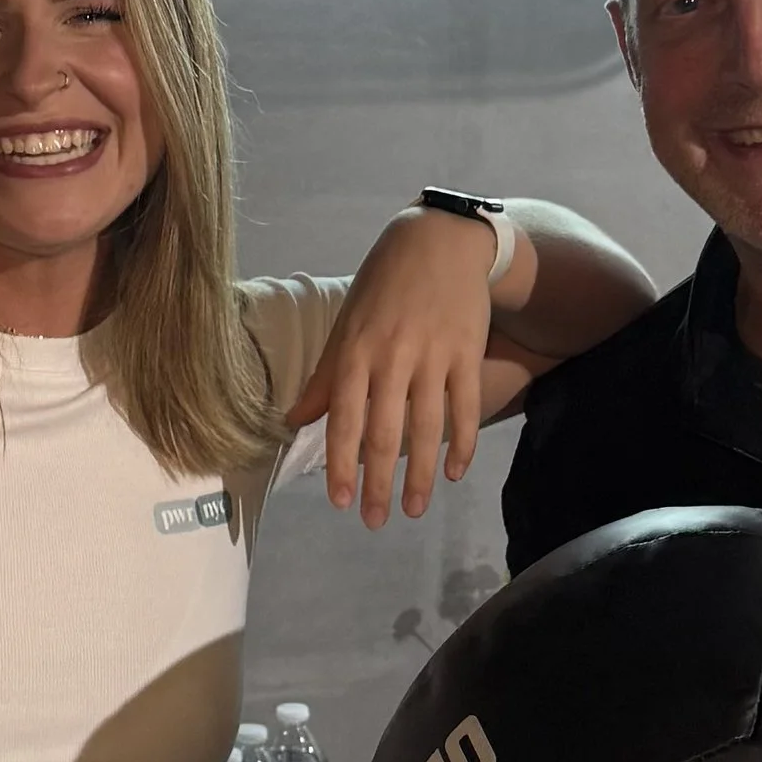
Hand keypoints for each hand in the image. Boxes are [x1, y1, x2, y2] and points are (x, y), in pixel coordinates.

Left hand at [289, 209, 505, 524]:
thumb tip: (294, 421)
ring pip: (427, 428)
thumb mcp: (346, 322)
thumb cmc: (383, 285)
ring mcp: (433, 355)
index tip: (338, 501)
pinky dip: (462, 444)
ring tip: (414, 509)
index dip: (339, 464)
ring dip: (420, 475)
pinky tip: (454, 474)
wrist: (440, 240)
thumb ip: (326, 375)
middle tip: (375, 521)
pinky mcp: (467, 353)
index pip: (343, 418)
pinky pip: (466, 408)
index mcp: (355, 350)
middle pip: (384, 432)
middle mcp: (392, 356)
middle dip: (379, 484)